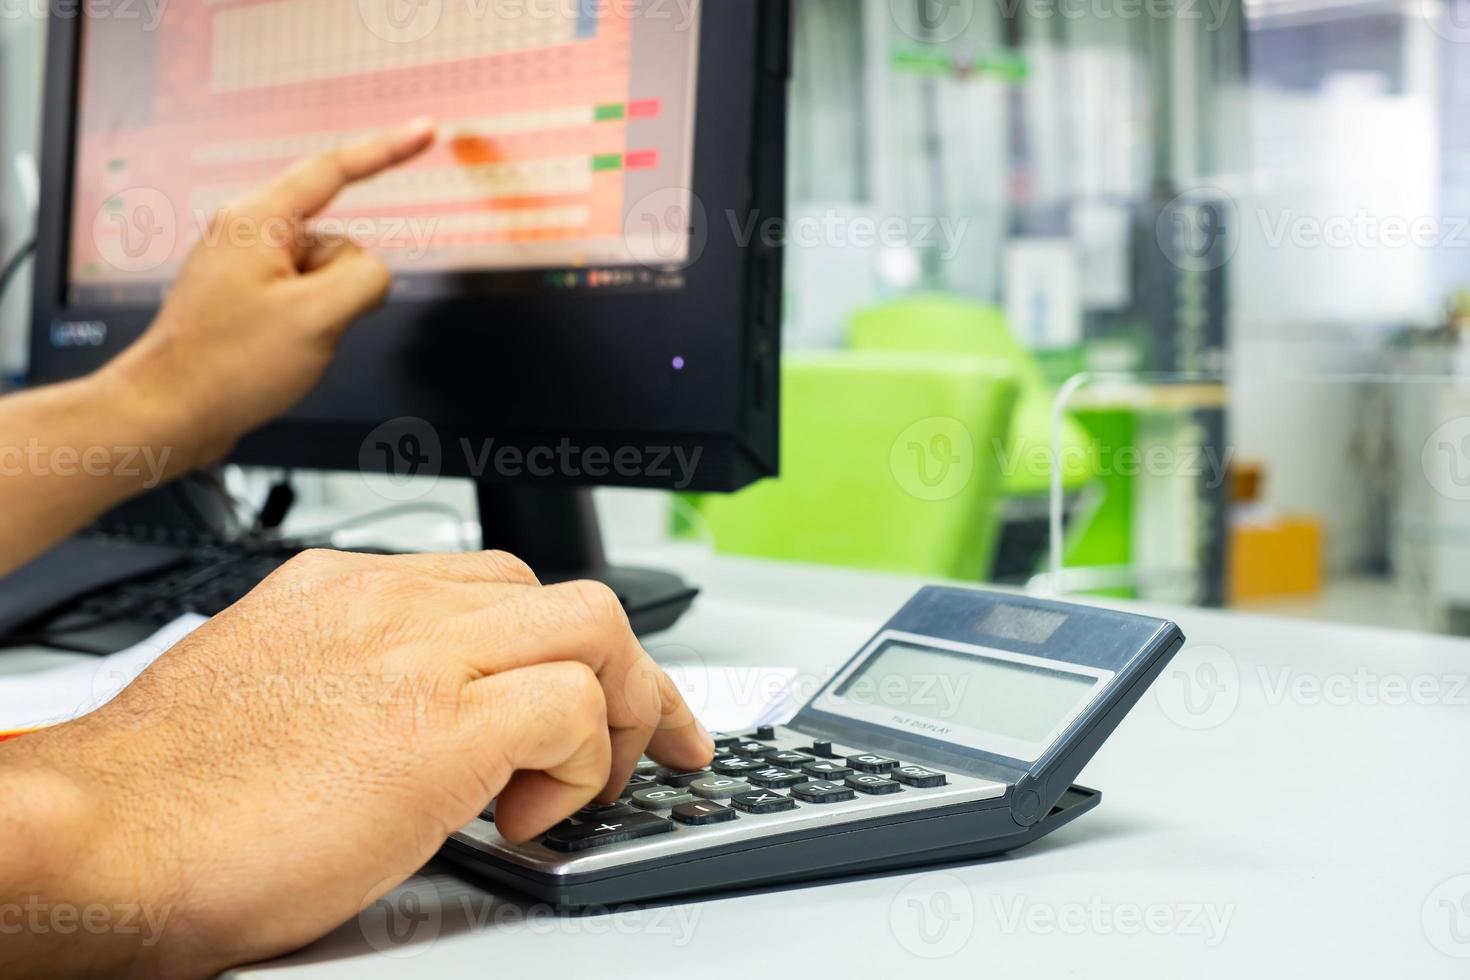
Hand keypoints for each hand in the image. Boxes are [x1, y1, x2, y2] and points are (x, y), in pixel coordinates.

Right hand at [2, 550, 713, 978]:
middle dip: (630, 675)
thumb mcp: (272, 687)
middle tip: (645, 743)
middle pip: (570, 597)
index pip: (504, 583)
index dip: (570, 644)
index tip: (608, 692)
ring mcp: (421, 654)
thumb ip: (358, 674)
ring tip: (582, 787)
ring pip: (596, 630)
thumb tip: (428, 715)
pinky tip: (524, 816)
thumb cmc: (170, 789)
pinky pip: (574, 709)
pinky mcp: (441, 727)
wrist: (98, 834)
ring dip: (621, 713)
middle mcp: (393, 603)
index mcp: (351, 588)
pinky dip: (579, 766)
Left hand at [105, 118, 436, 465]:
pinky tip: (281, 352)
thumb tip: (374, 272)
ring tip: (286, 345)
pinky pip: (306, 298)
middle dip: (347, 285)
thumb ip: (365, 278)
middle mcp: (247, 234)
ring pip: (326, 275)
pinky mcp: (247, 298)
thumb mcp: (317, 318)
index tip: (425, 131)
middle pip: (338, 241)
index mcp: (257, 221)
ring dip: (327, 312)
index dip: (388, 149)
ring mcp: (246, 267)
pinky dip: (311, 323)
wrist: (171, 411)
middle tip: (313, 326)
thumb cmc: (226, 366)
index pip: (336, 170)